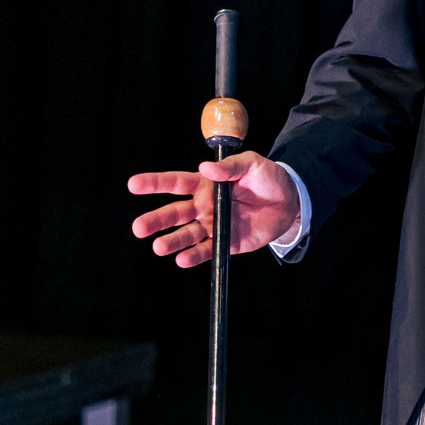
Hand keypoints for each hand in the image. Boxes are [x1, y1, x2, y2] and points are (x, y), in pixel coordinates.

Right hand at [128, 151, 299, 267]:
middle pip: (175, 213)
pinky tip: (182, 260)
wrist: (290, 201)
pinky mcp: (227, 243)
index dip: (154, 183)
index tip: (133, 185)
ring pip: (187, 235)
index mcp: (204, 184)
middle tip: (138, 227)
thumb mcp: (252, 164)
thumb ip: (230, 167)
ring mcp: (213, 225)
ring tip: (158, 247)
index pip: (175, 183)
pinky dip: (194, 256)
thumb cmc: (267, 179)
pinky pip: (207, 251)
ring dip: (172, 241)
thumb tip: (206, 168)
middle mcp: (204, 206)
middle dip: (156, 220)